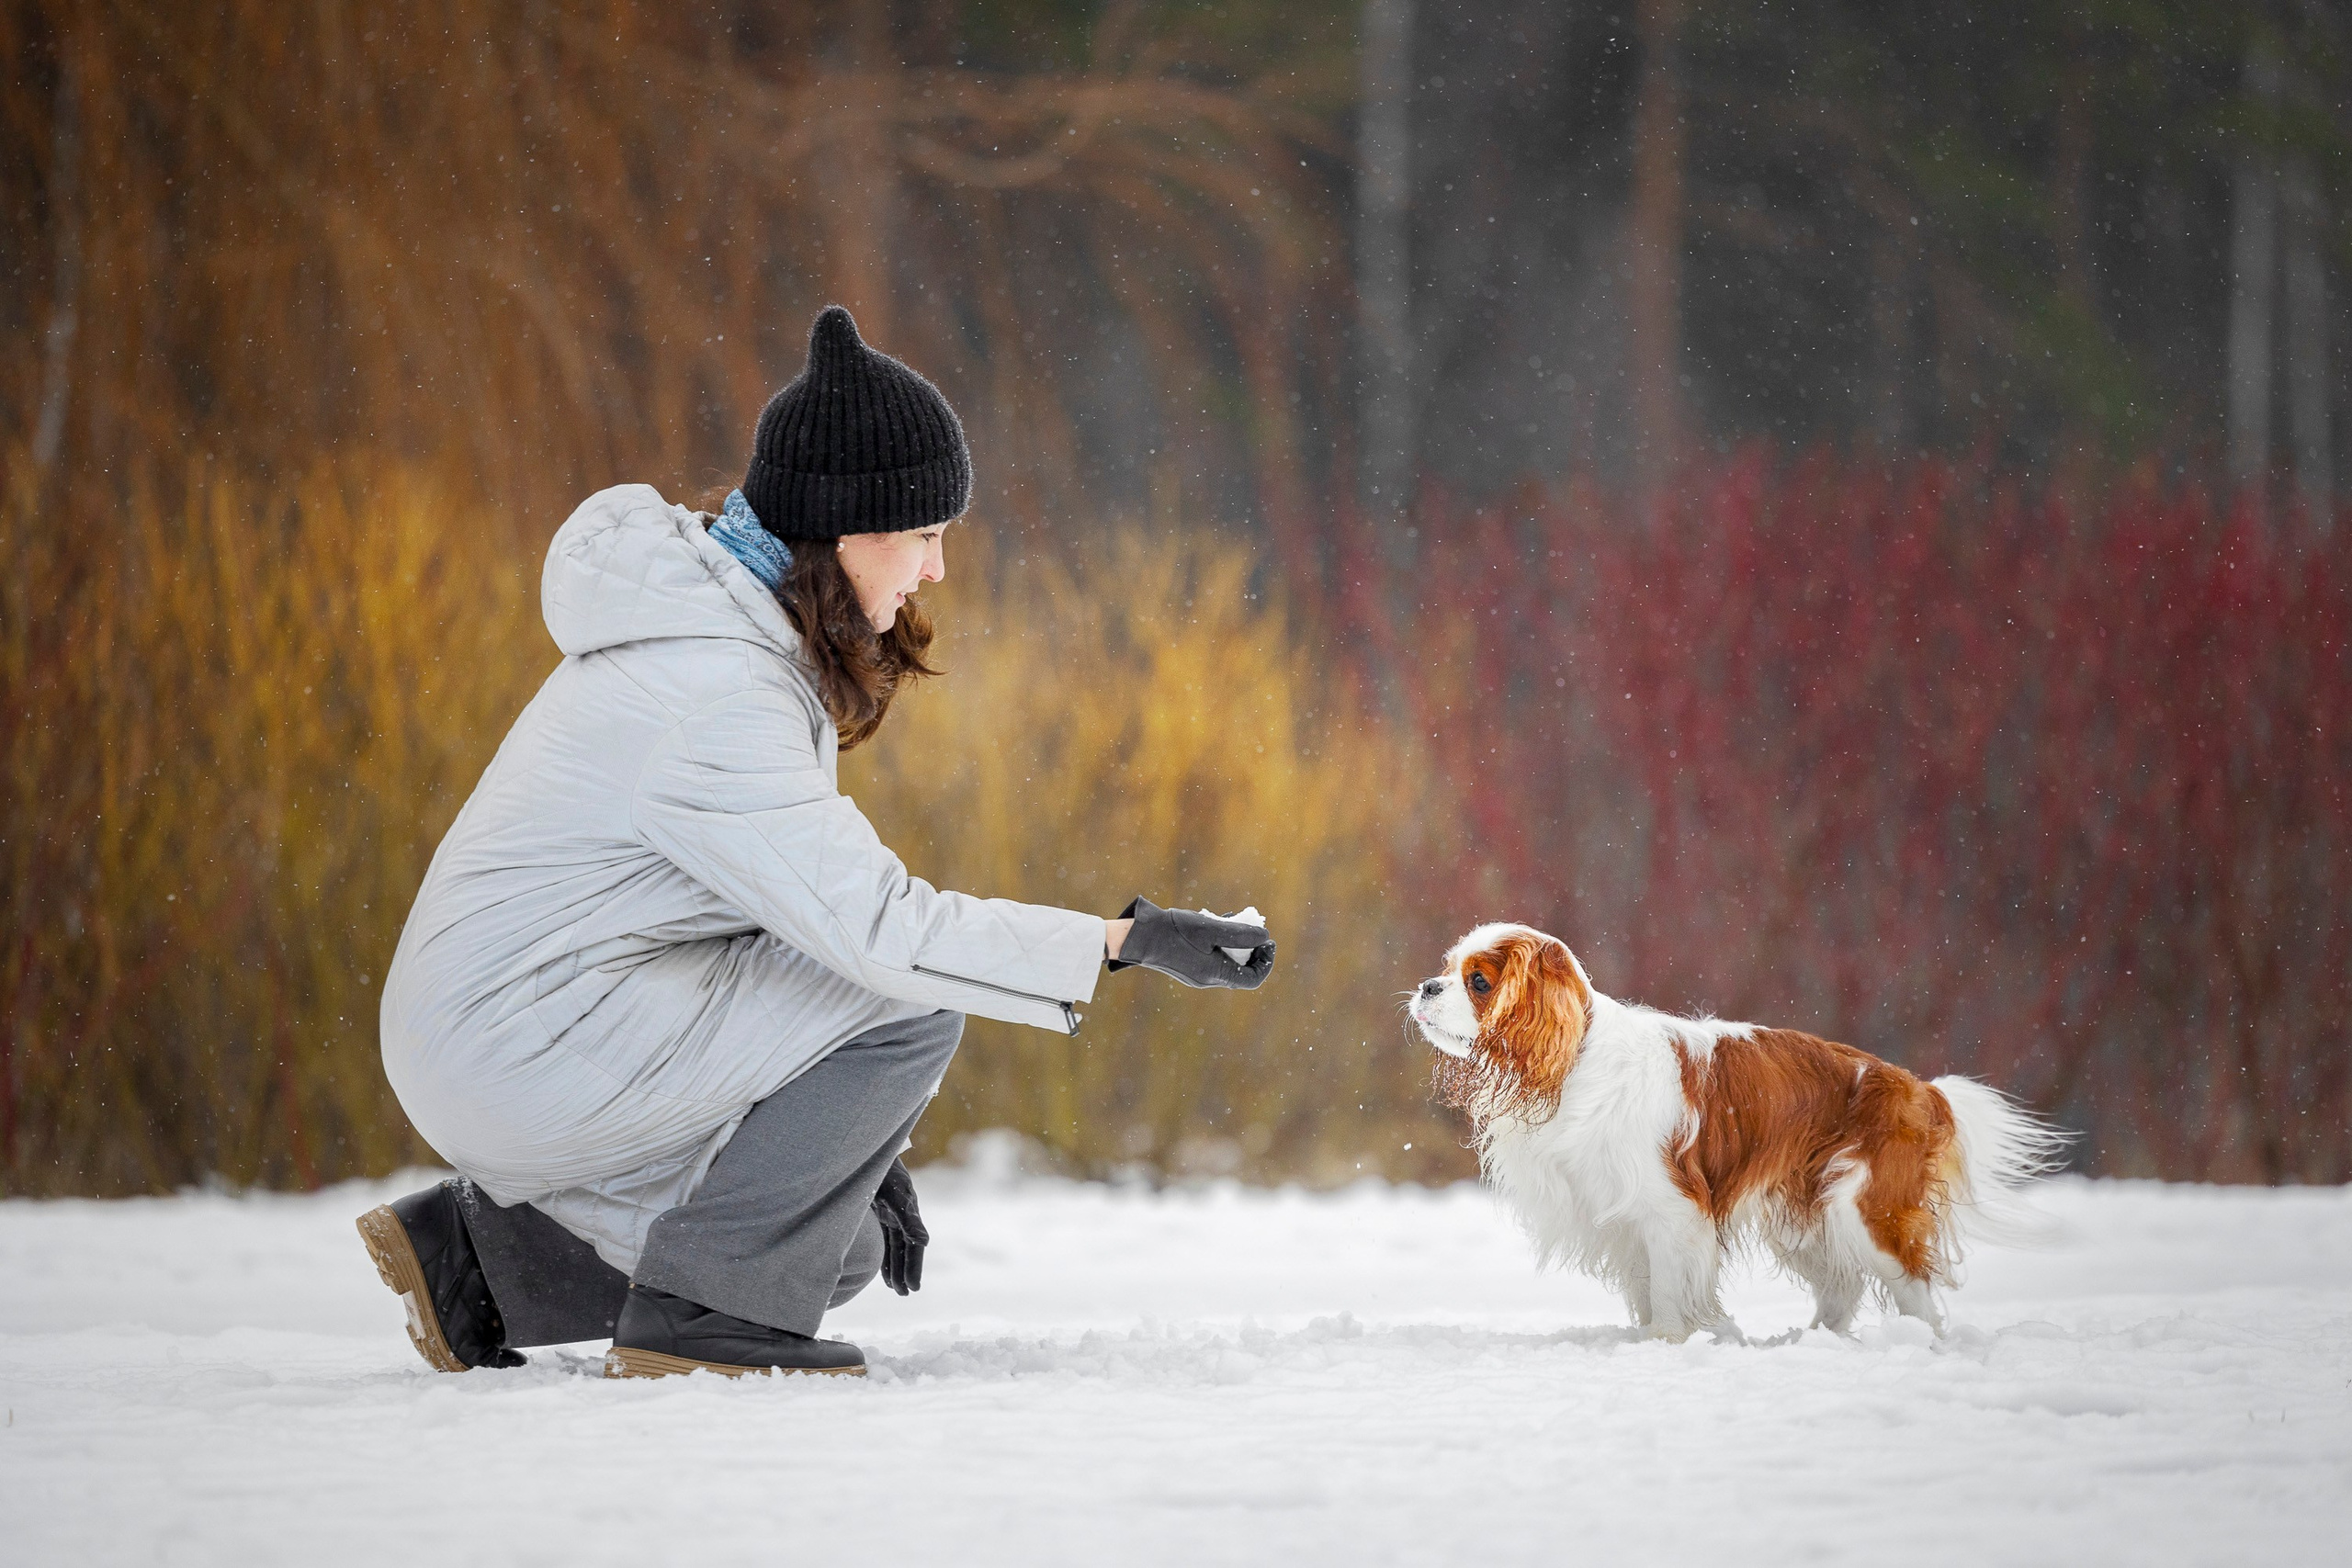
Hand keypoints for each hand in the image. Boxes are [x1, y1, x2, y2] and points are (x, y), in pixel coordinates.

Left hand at [871, 1156, 927, 1294]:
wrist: (868, 1150)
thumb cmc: (883, 1169)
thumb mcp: (896, 1194)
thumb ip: (909, 1219)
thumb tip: (925, 1242)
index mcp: (909, 1211)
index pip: (914, 1245)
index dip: (914, 1266)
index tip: (914, 1288)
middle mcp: (901, 1214)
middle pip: (906, 1249)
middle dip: (906, 1271)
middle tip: (906, 1294)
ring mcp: (890, 1213)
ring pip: (895, 1246)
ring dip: (896, 1266)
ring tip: (896, 1288)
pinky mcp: (879, 1211)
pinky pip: (884, 1239)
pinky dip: (885, 1254)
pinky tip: (884, 1269)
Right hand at [1105, 896, 1274, 988]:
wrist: (1137, 936)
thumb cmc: (1174, 931)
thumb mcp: (1211, 928)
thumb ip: (1240, 934)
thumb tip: (1265, 937)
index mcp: (1215, 975)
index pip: (1253, 978)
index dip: (1266, 961)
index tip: (1269, 942)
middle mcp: (1207, 980)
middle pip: (1240, 971)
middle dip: (1252, 951)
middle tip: (1255, 930)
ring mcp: (1195, 975)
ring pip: (1226, 963)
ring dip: (1235, 945)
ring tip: (1235, 922)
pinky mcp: (1186, 967)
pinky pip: (1211, 958)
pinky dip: (1219, 944)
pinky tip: (1216, 923)